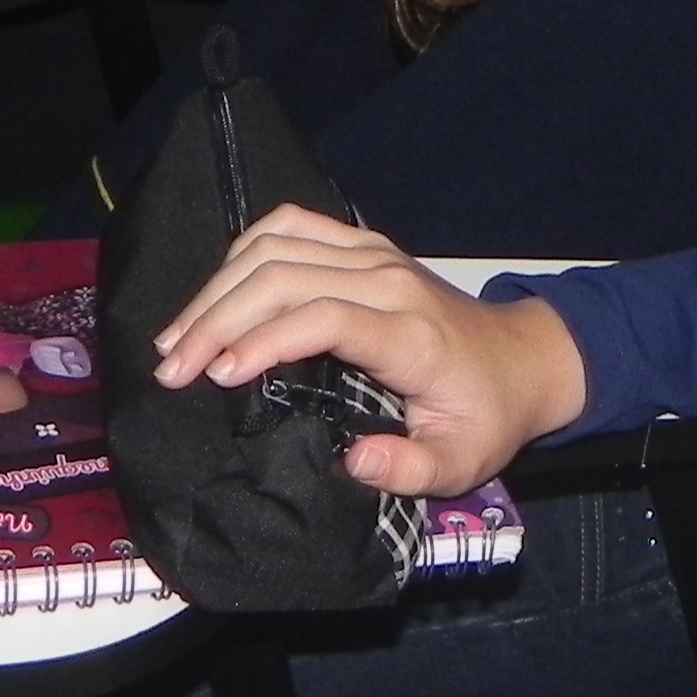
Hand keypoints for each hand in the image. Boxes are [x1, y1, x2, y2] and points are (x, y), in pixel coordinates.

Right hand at [149, 206, 586, 495]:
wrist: (525, 361)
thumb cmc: (486, 416)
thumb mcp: (461, 464)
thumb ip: (410, 470)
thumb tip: (354, 462)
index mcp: (411, 334)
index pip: (323, 316)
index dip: (263, 340)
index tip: (216, 376)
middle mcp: (388, 280)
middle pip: (285, 275)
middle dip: (217, 318)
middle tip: (170, 367)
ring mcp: (374, 253)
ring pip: (278, 245)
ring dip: (218, 287)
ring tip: (177, 337)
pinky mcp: (364, 244)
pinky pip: (292, 225)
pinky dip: (244, 252)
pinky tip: (215, 292)